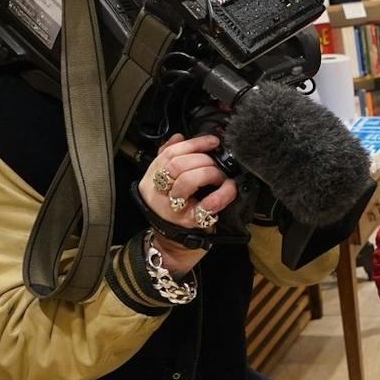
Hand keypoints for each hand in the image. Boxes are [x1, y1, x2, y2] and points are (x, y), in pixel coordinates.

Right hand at [139, 133, 235, 272]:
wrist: (175, 243)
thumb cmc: (175, 208)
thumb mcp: (167, 182)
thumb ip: (170, 158)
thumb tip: (180, 137)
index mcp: (150, 179)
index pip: (169, 153)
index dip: (194, 144)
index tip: (213, 141)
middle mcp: (157, 193)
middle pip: (176, 165)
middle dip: (202, 160)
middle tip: (216, 165)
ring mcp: (172, 209)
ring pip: (187, 180)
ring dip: (210, 173)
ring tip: (220, 177)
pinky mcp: (189, 222)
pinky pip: (206, 205)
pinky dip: (222, 194)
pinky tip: (229, 189)